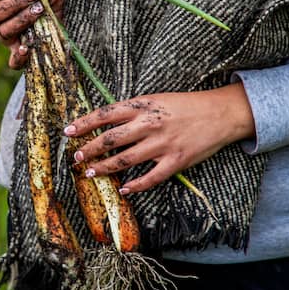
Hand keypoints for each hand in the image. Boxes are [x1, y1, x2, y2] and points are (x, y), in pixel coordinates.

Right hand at [0, 0, 64, 68]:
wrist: (65, 23)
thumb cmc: (50, 0)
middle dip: (14, 3)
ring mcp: (7, 36)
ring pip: (3, 30)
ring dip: (21, 19)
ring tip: (40, 10)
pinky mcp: (18, 53)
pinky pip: (12, 60)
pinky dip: (18, 57)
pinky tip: (27, 48)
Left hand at [64, 84, 255, 194]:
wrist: (221, 113)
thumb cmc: (186, 105)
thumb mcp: (157, 99)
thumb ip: (134, 110)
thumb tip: (107, 121)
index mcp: (143, 105)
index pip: (106, 114)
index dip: (84, 123)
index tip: (68, 130)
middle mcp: (149, 124)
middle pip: (111, 139)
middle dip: (90, 149)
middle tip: (77, 156)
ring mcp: (162, 144)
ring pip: (125, 159)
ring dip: (105, 167)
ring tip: (91, 172)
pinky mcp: (176, 161)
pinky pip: (150, 178)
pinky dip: (135, 186)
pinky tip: (124, 190)